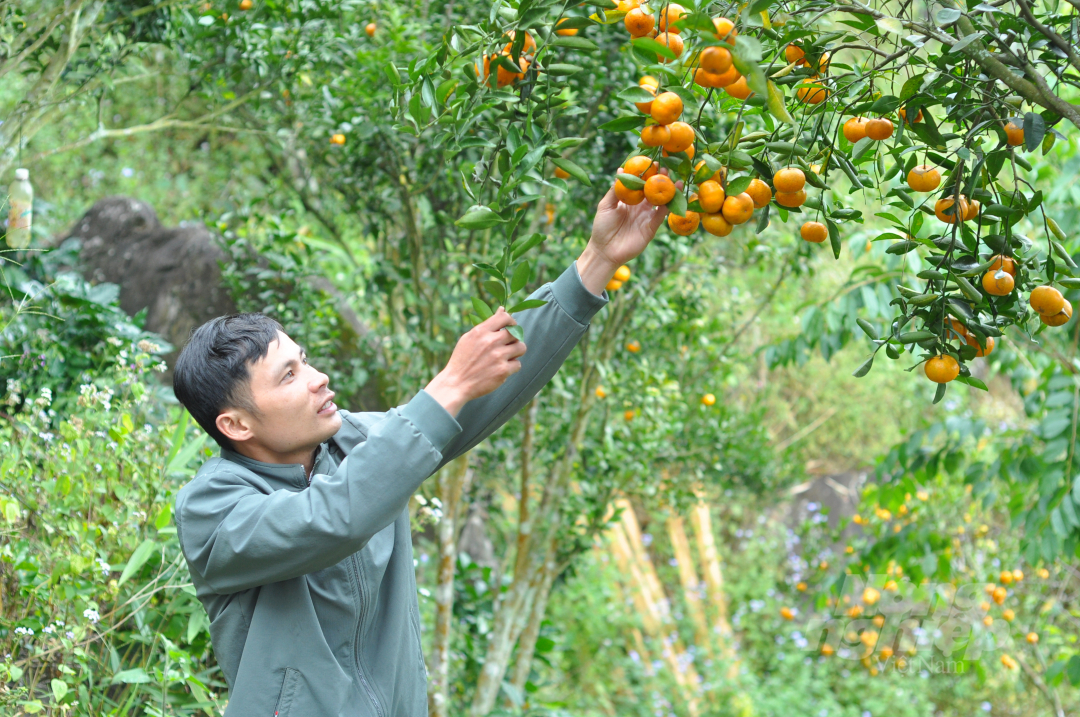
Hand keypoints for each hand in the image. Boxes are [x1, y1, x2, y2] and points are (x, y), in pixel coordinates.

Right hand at [424, 308, 526, 415]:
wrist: (456, 384)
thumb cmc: (462, 360)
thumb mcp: (469, 338)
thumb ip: (487, 325)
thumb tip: (502, 309)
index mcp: (480, 331)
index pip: (505, 317)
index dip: (512, 322)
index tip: (510, 327)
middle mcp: (490, 342)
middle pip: (516, 333)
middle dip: (515, 339)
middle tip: (508, 345)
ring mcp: (498, 356)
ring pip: (521, 348)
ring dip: (516, 352)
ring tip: (506, 357)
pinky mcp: (503, 371)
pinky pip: (518, 364)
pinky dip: (511, 367)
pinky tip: (501, 369)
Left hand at [576, 171, 680, 294]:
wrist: (604, 251)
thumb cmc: (602, 227)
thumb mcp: (606, 205)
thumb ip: (615, 189)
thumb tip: (621, 170)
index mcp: (629, 200)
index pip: (640, 184)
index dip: (646, 174)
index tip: (652, 163)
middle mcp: (640, 207)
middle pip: (653, 191)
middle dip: (660, 180)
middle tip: (665, 168)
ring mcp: (647, 217)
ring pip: (660, 202)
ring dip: (668, 191)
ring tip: (674, 180)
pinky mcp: (651, 228)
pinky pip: (661, 215)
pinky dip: (668, 206)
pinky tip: (673, 196)